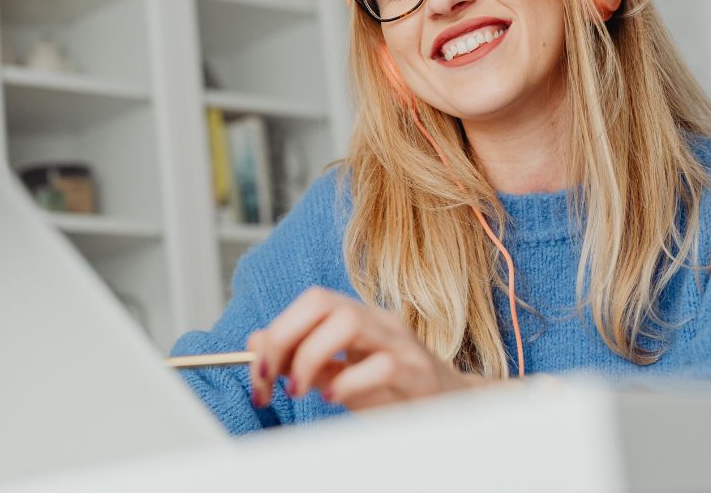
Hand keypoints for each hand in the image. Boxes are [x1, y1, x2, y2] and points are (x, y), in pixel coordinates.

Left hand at [245, 287, 485, 410]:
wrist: (454, 408)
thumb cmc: (395, 391)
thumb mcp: (342, 374)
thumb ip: (304, 357)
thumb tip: (256, 342)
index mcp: (359, 316)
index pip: (310, 302)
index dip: (276, 332)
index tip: (258, 373)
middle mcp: (379, 321)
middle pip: (322, 302)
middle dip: (284, 338)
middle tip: (270, 379)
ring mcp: (401, 343)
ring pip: (348, 322)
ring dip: (310, 357)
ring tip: (300, 389)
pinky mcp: (419, 373)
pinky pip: (381, 365)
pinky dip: (347, 383)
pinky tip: (334, 399)